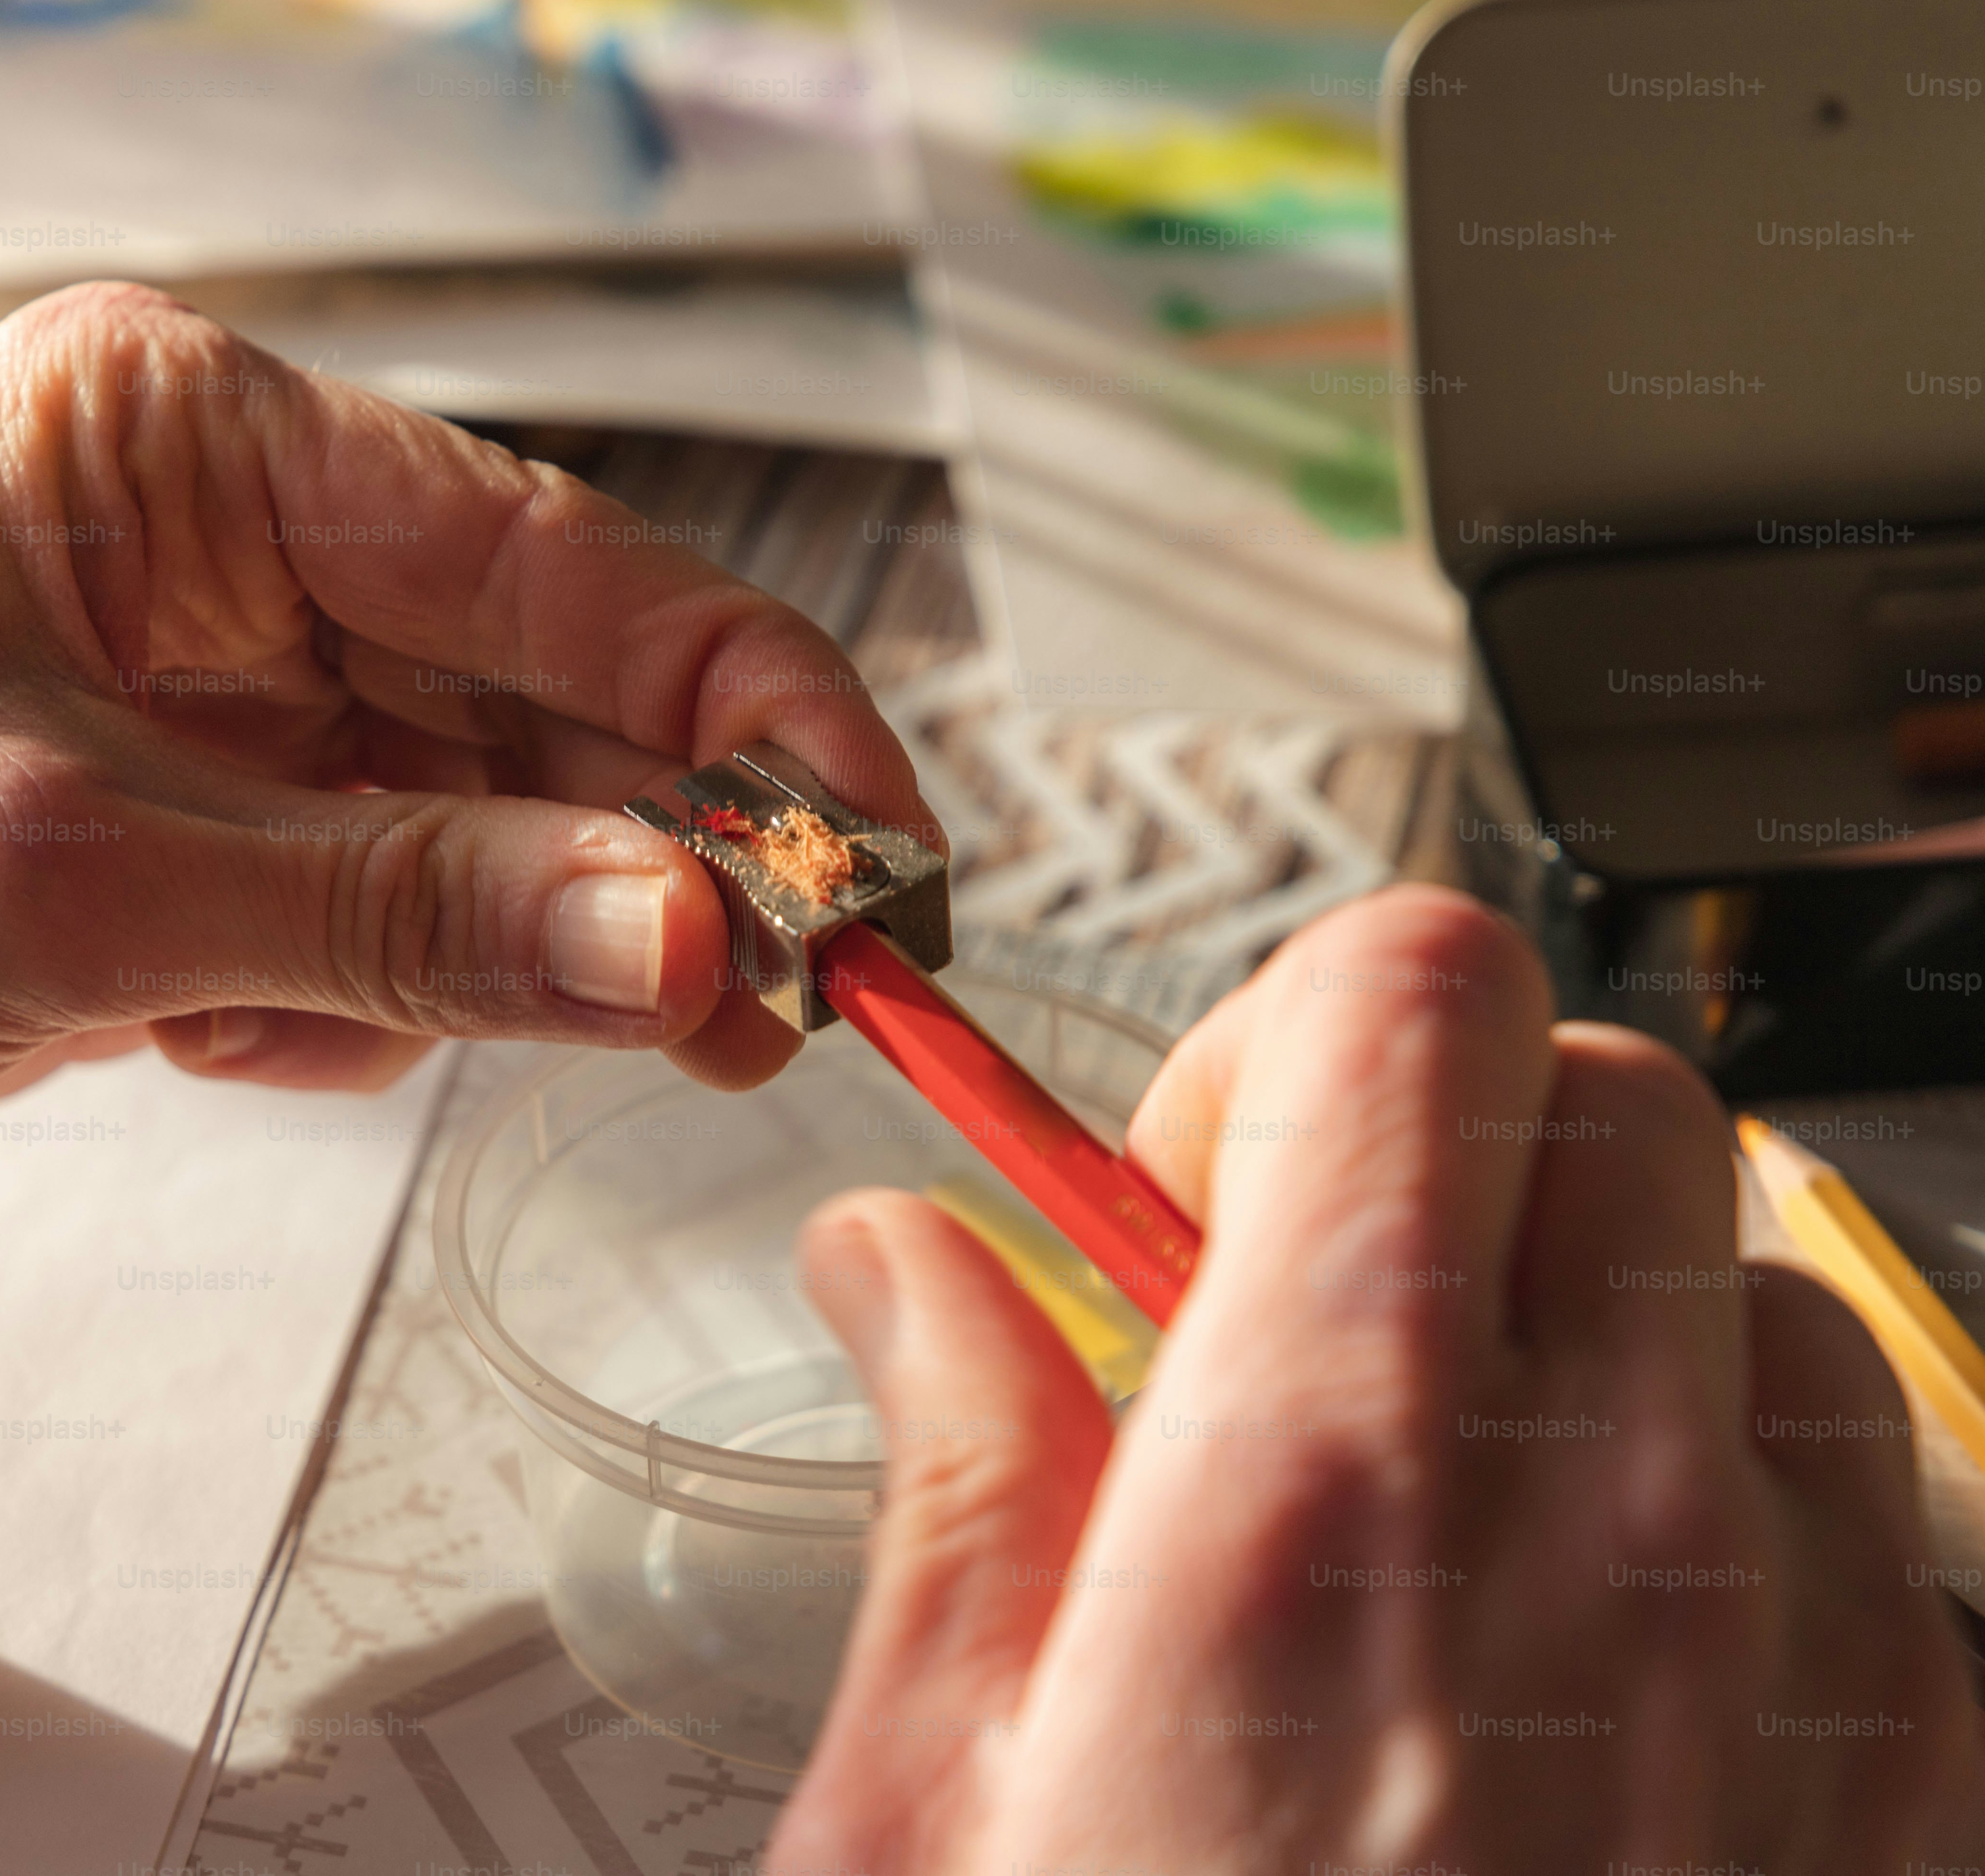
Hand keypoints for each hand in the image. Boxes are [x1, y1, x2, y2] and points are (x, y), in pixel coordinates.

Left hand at [0, 282, 926, 1262]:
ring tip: (277, 1037)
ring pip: (470, 828)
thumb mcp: (76, 890)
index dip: (745, 713)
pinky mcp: (172, 827)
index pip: (551, 563)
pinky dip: (336, 1016)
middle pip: (538, 696)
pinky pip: (371, 923)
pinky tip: (191, 1050)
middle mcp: (210, 537)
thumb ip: (406, 912)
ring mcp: (197, 689)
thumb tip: (695, 938)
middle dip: (637, 862)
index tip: (883, 857)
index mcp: (181, 438)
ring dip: (462, 961)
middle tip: (757, 1015)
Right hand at [768, 885, 1983, 1871]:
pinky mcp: (1909, 1792)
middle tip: (1284, 1313)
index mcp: (1308, 1503)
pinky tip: (1576, 1626)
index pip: (1393, 1006)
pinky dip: (1720, 1477)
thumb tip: (914, 1272)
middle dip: (1423, 1135)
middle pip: (1588, 1088)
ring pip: (1744, 1269)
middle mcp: (1592, 1541)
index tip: (1180, 1185)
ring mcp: (1796, 1666)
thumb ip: (958, 1487)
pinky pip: (1866, 1486)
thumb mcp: (926, 1830)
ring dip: (1585, 1302)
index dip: (1273, 1040)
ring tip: (1437, 1476)